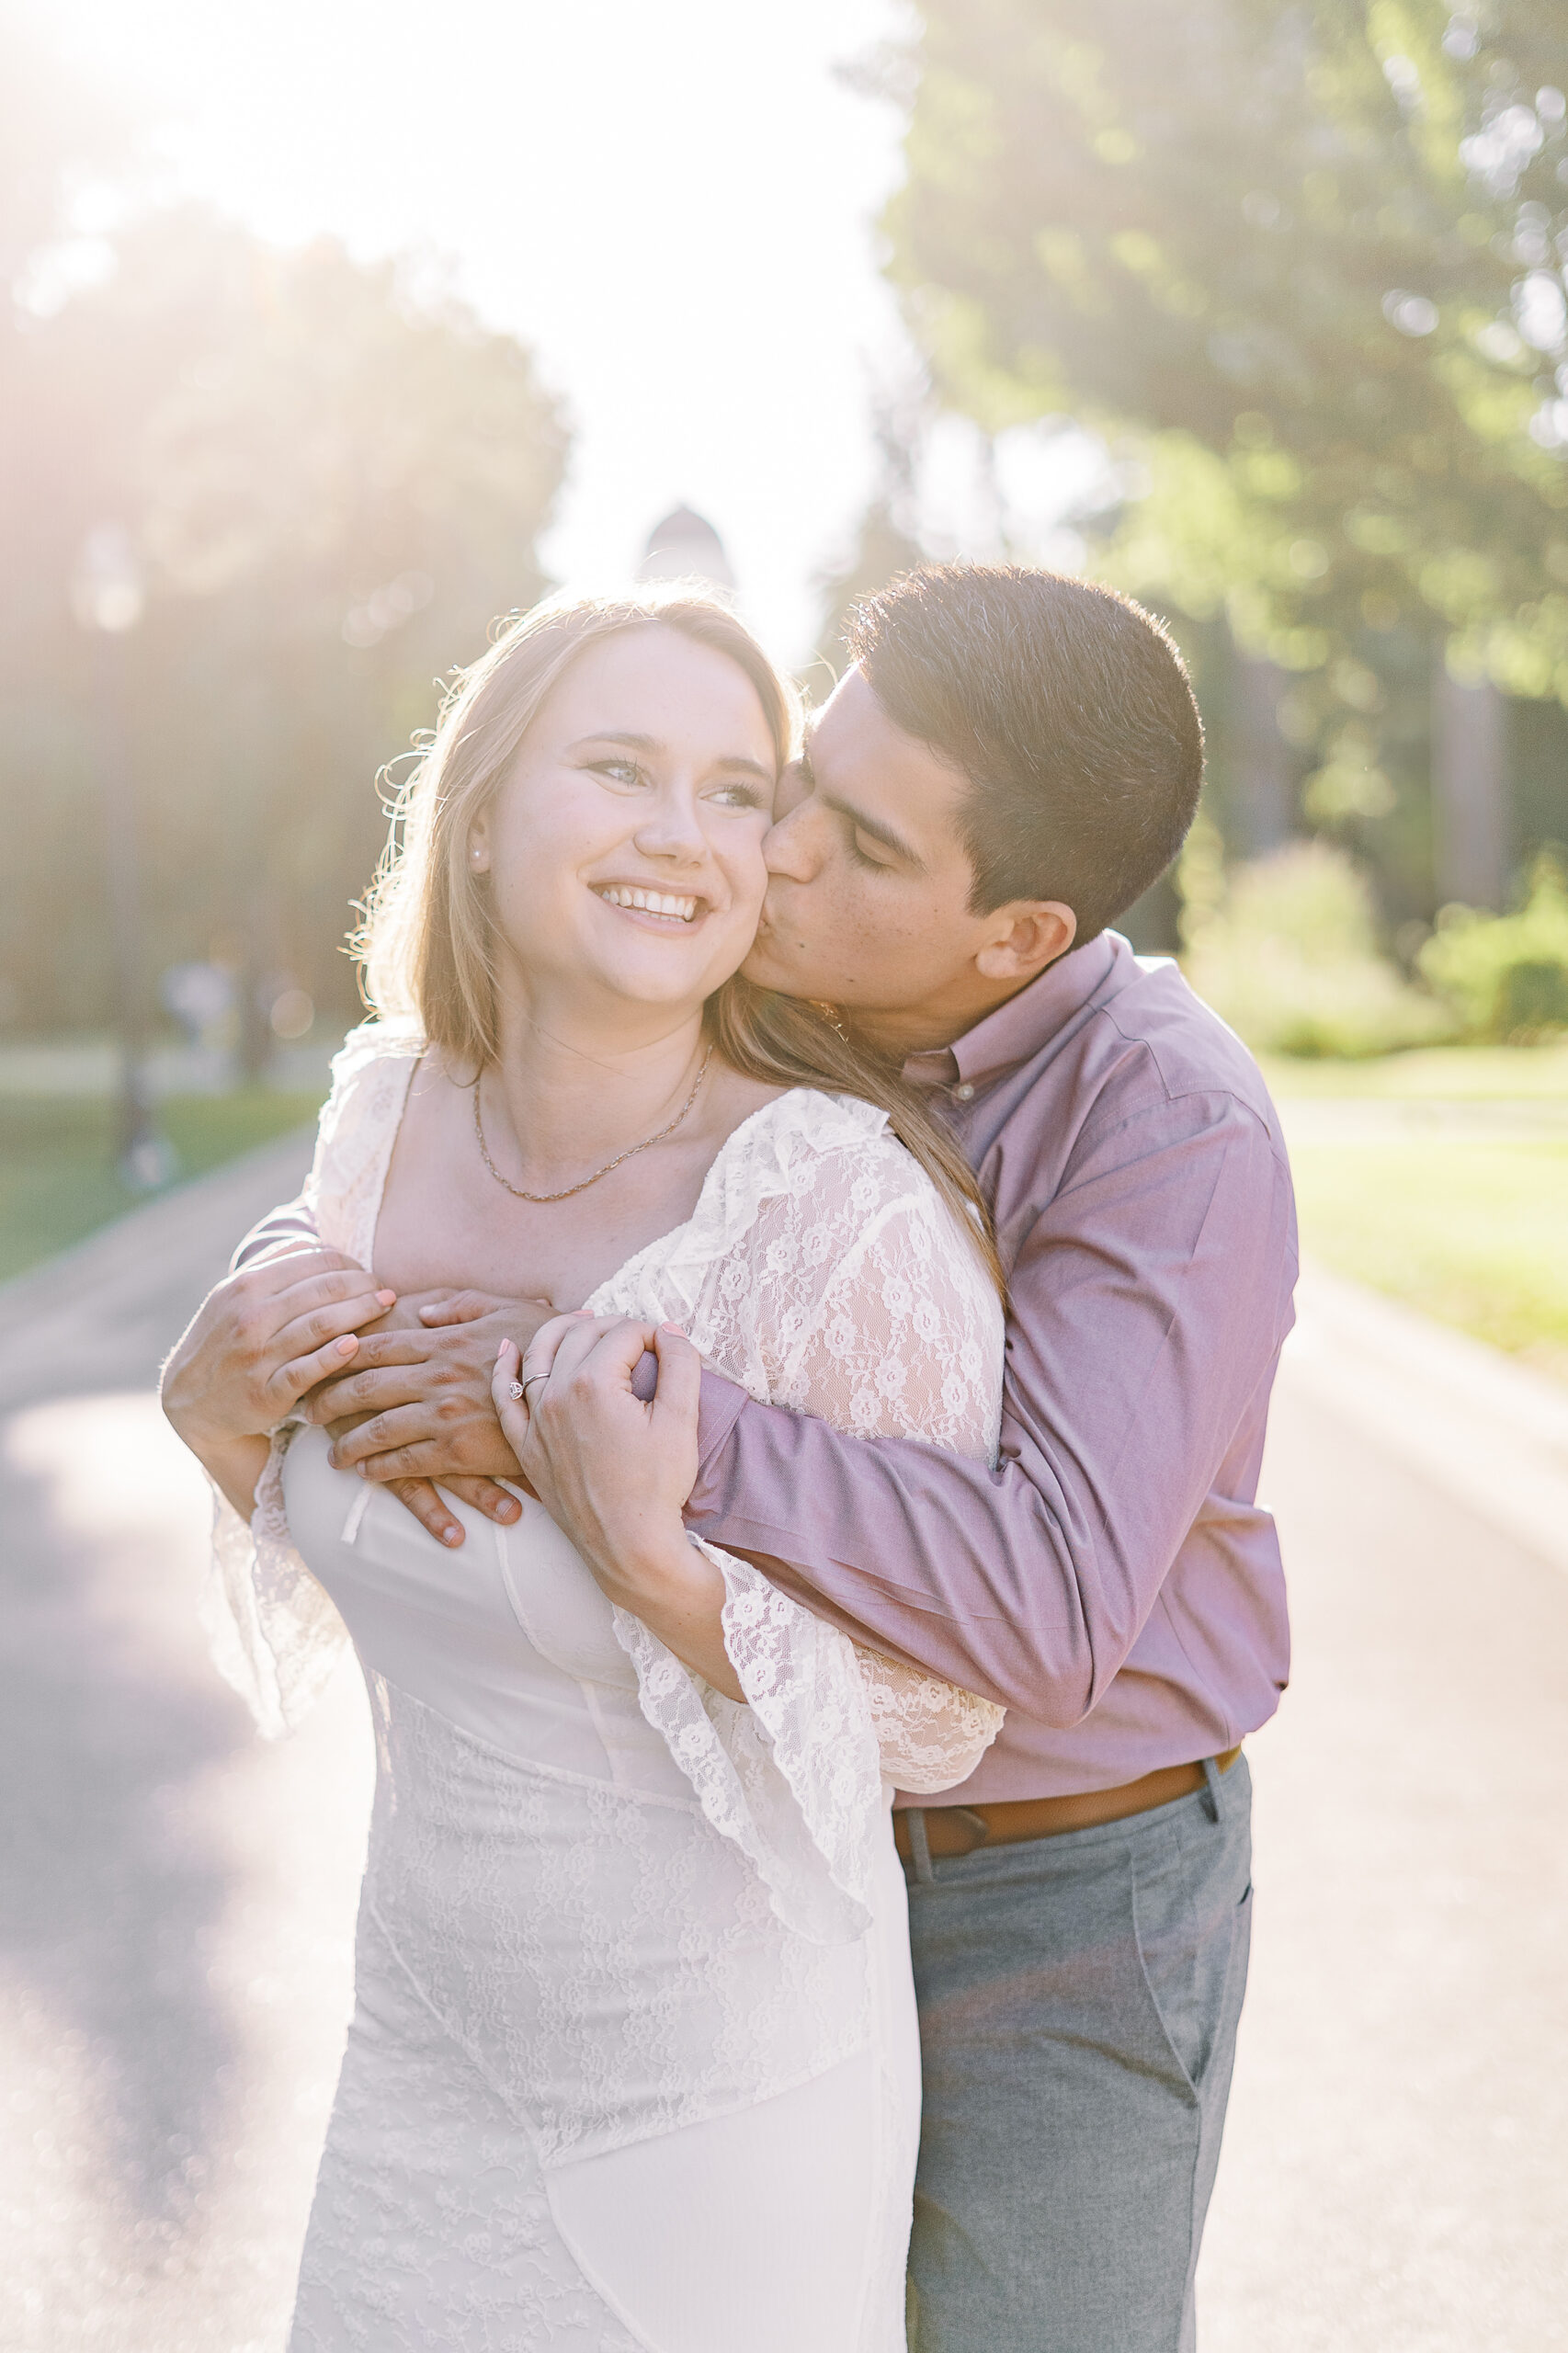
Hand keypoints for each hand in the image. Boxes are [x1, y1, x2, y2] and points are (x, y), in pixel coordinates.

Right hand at [162, 1249, 396, 1451]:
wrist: (190, 1402)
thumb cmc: (224, 1342)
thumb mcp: (233, 1296)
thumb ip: (271, 1267)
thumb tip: (319, 1240)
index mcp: (245, 1286)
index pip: (312, 1261)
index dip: (348, 1263)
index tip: (366, 1272)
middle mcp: (249, 1316)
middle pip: (323, 1289)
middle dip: (363, 1284)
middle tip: (385, 1289)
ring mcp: (257, 1355)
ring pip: (321, 1324)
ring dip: (361, 1311)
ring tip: (386, 1306)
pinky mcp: (265, 1392)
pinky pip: (307, 1369)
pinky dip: (334, 1355)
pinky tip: (356, 1345)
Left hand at [306, 1289, 556, 1547]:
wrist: (583, 1391)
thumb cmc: (549, 1344)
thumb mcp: (507, 1308)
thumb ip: (460, 1304)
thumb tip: (422, 1309)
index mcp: (444, 1339)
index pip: (375, 1345)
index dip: (340, 1355)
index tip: (319, 1363)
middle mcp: (436, 1375)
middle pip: (364, 1387)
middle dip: (329, 1400)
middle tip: (308, 1412)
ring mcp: (445, 1414)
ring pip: (376, 1429)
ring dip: (347, 1442)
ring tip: (332, 1453)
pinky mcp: (458, 1452)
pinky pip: (404, 1462)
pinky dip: (378, 1467)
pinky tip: (365, 1472)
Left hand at [494, 1315, 737, 1697]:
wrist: (628, 1546)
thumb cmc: (658, 1487)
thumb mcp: (681, 1422)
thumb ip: (681, 1365)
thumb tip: (668, 1329)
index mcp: (594, 1384)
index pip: (624, 1333)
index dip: (652, 1333)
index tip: (670, 1347)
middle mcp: (555, 1395)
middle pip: (581, 1335)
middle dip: (613, 1326)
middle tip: (638, 1336)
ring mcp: (535, 1421)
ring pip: (537, 1354)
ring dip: (559, 1330)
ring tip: (581, 1321)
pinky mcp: (526, 1446)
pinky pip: (504, 1398)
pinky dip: (504, 1369)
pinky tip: (507, 1349)